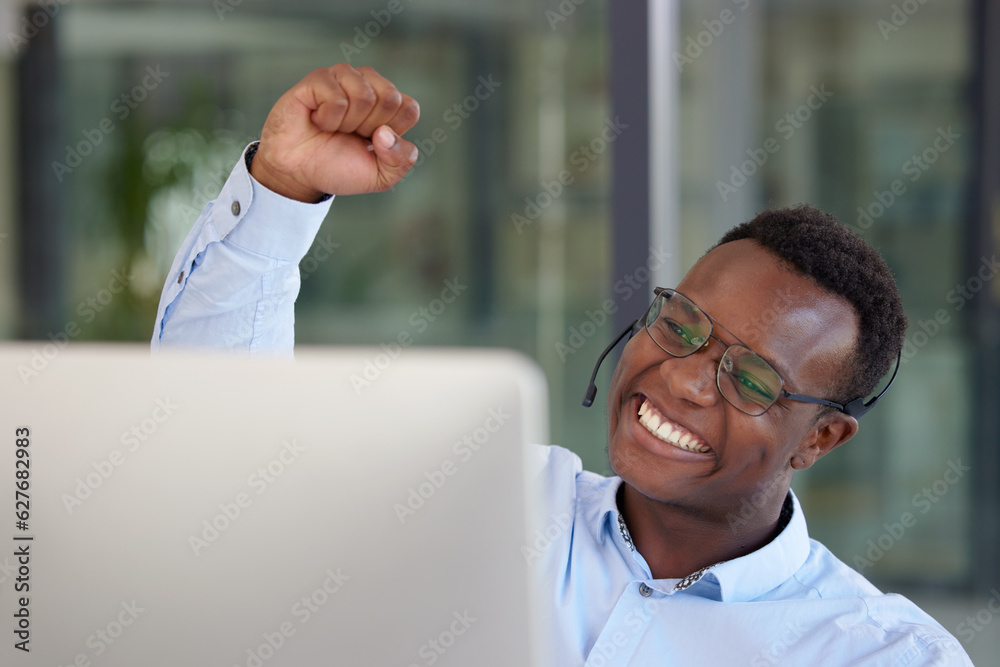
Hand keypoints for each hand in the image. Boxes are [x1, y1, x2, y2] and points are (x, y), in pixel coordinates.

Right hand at [250, 64, 419, 201]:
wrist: (299, 174)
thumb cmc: (339, 167)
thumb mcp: (382, 176)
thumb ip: (402, 159)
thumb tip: (385, 133)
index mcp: (388, 103)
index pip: (409, 108)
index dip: (392, 134)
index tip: (372, 142)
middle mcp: (367, 84)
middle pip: (390, 98)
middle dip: (370, 128)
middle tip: (349, 134)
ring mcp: (342, 78)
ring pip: (365, 95)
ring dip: (348, 123)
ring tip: (334, 127)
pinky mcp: (317, 79)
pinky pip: (337, 98)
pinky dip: (328, 119)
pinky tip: (317, 120)